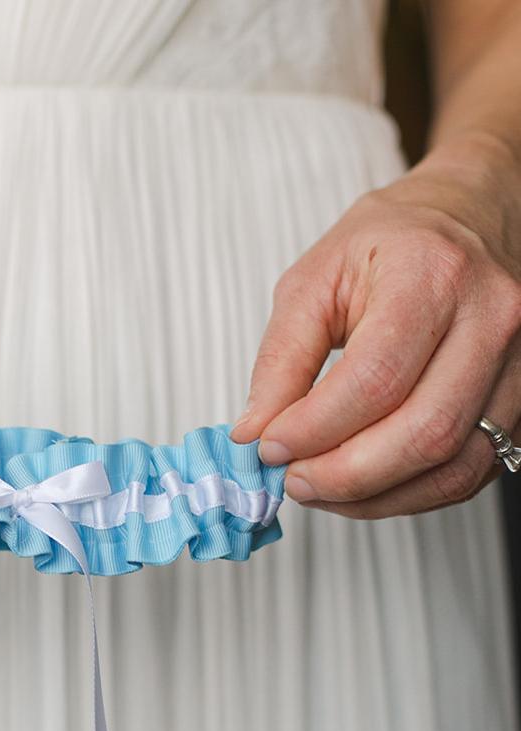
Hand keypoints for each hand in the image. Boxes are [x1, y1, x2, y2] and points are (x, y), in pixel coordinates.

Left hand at [230, 139, 520, 517]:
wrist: (468, 216)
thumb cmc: (390, 244)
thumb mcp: (313, 280)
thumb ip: (280, 359)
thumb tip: (255, 430)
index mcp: (431, 277)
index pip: (375, 379)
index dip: (314, 428)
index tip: (269, 445)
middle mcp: (490, 322)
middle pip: (423, 433)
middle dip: (344, 475)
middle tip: (293, 479)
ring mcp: (517, 366)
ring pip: (451, 466)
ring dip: (374, 495)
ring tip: (320, 485)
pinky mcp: (520, 402)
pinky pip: (469, 473)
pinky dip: (407, 494)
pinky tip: (363, 484)